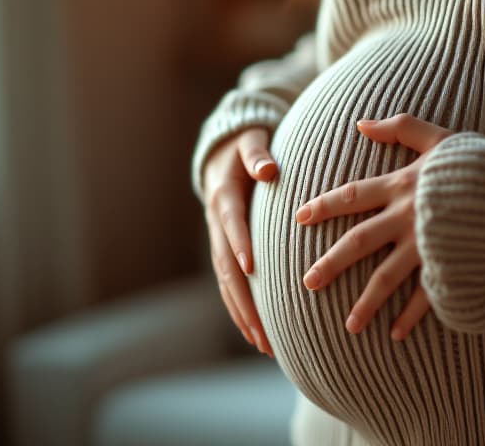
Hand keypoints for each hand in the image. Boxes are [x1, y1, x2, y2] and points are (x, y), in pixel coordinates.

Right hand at [202, 125, 276, 357]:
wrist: (222, 151)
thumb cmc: (246, 144)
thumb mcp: (252, 141)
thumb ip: (258, 154)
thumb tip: (267, 168)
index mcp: (224, 195)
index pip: (231, 223)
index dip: (239, 244)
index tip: (252, 268)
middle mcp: (216, 222)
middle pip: (226, 266)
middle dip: (243, 298)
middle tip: (262, 328)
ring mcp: (218, 239)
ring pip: (226, 282)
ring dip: (242, 313)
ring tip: (263, 344)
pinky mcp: (223, 249)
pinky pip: (228, 283)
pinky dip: (239, 309)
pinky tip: (256, 334)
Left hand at [295, 114, 453, 340]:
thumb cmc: (481, 163)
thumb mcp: (440, 137)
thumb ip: (401, 127)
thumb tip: (362, 123)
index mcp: (403, 184)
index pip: (353, 195)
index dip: (325, 205)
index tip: (299, 218)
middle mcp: (408, 216)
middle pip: (359, 241)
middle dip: (331, 263)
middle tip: (307, 282)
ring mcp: (428, 244)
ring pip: (387, 276)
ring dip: (366, 302)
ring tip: (349, 325)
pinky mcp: (450, 265)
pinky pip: (426, 295)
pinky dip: (411, 316)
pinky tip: (395, 334)